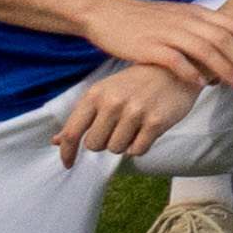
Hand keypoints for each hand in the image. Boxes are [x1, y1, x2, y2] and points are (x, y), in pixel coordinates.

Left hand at [51, 58, 205, 163]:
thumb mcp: (105, 92)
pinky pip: (138, 150)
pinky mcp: (156, 122)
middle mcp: (113, 102)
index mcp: (96, 94)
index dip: (67, 152)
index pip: (73, 132)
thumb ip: (82, 117)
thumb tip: (57, 142)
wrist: (175, 68)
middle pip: (95, 145)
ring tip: (135, 125)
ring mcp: (135, 112)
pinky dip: (140, 146)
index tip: (68, 164)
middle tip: (117, 128)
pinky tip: (147, 130)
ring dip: (124, 143)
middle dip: (104, 142)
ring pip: (116, 149)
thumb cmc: (136, 83)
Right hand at [76, 0, 232, 90]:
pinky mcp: (149, 46)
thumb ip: (198, 25)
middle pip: (223, 38)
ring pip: (204, 49)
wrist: (107, 12)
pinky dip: (190, 72)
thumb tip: (222, 38)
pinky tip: (200, 85)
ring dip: (224, 68)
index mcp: (193, 12)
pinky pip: (175, 60)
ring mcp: (167, 33)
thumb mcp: (176, 14)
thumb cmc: (143, 18)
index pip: (231, 25)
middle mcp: (185, 20)